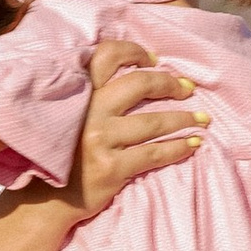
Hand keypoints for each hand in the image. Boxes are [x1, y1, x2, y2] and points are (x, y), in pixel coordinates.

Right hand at [63, 39, 205, 220]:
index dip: (134, 52)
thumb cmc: (67, 153)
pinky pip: (155, 153)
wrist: (49, 199)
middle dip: (170, 84)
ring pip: (154, 122)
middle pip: (140, 84)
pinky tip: (193, 145)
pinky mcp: (111, 167)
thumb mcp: (71, 115)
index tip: (154, 60)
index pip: (107, 56)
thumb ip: (94, 94)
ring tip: (201, 119)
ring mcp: (100, 140)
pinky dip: (179, 148)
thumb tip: (137, 73)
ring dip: (184, 119)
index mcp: (79, 93)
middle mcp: (89, 112)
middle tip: (188, 90)